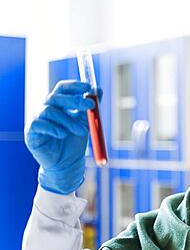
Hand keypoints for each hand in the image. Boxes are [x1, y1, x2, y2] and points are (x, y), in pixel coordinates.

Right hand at [25, 80, 101, 194]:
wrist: (66, 164)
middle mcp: (45, 109)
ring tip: (82, 131)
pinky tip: (63, 135)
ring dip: (69, 120)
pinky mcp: (30, 132)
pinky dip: (54, 128)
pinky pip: (39, 124)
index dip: (74, 86)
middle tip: (90, 106)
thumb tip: (98, 89)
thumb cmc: (74, 141)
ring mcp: (36, 120)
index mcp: (58, 104)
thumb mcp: (85, 122)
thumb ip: (90, 107)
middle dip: (75, 100)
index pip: (62, 88)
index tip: (88, 88)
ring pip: (50, 111)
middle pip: (56, 97)